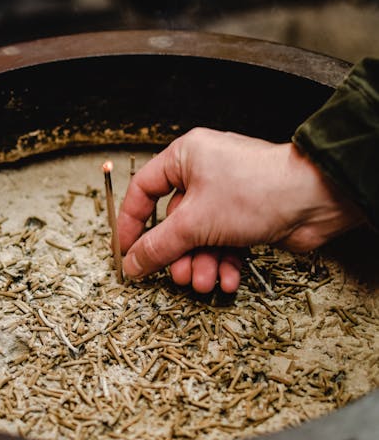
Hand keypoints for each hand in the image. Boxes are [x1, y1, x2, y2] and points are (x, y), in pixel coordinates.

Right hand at [117, 127, 362, 292]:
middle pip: (174, 222)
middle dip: (178, 255)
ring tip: (207, 282)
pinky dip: (225, 264)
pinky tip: (229, 281)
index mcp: (185, 157)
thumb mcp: (194, 223)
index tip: (125, 252)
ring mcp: (227, 195)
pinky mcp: (247, 216)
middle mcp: (204, 172)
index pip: (143, 189)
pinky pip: (224, 244)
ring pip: (200, 238)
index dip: (131, 223)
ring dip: (202, 265)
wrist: (314, 200)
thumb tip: (131, 264)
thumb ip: (158, 246)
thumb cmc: (255, 191)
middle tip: (179, 276)